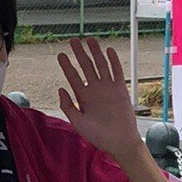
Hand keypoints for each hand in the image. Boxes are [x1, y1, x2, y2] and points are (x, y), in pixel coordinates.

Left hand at [57, 37, 142, 163]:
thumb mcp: (78, 123)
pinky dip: (113, 61)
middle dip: (79, 53)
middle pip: (86, 67)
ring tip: (89, 40)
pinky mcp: (120, 89)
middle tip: (73, 41)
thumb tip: (61, 89)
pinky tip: (108, 50)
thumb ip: (69, 107)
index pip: (73, 77)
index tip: (60, 54)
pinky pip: (117, 71)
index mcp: (83, 97)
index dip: (67, 66)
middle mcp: (94, 90)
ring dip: (95, 52)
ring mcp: (108, 88)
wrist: (119, 141)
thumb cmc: (98, 135)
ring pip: (100, 65)